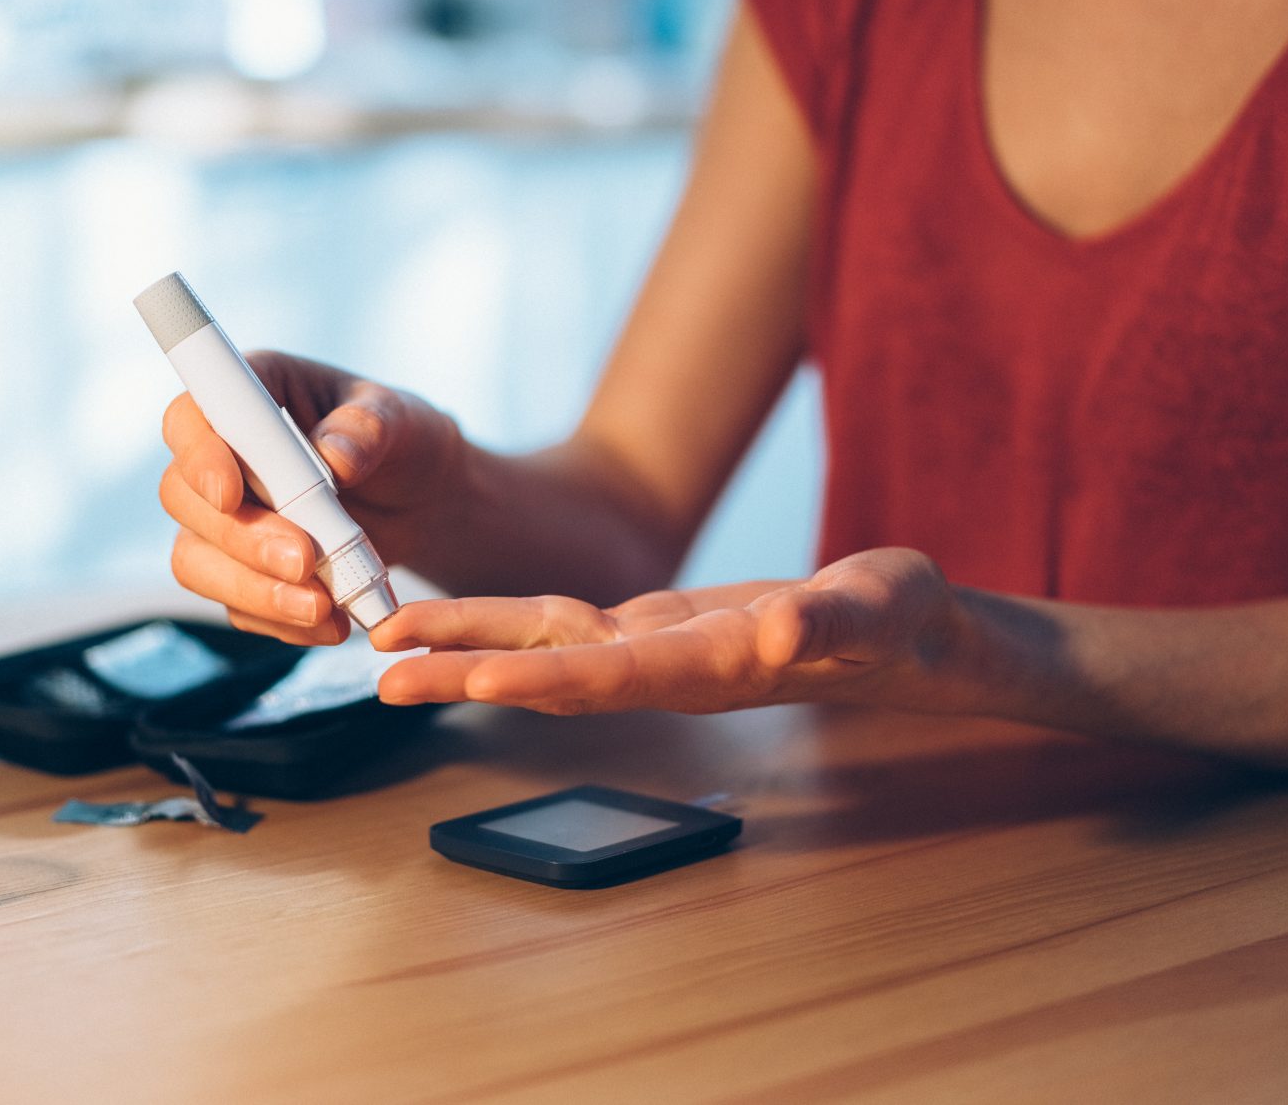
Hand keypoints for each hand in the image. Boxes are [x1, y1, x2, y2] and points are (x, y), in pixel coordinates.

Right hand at [159, 353, 464, 645]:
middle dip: (240, 537)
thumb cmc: (404, 440)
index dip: (199, 456)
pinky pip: (236, 605)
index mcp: (252, 395)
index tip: (231, 494)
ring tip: (322, 608)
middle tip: (304, 560)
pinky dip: (280, 619)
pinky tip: (331, 623)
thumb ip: (370, 428)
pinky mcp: (241, 570)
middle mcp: (223, 456)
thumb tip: (333, 456)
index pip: (191, 418)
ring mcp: (224, 518)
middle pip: (184, 498)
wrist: (425, 501)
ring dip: (254, 590)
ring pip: (195, 560)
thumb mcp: (403, 421)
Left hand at [369, 548, 973, 715]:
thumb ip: (832, 620)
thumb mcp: (880, 607)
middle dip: (467, 670)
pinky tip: (458, 625)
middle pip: (550, 671)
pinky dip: (505, 621)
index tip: (470, 679)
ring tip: (388, 643)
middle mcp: (666, 667)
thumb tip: (779, 629)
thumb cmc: (898, 620)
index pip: (610, 678)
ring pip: (543, 646)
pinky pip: (563, 625)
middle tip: (383, 676)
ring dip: (468, 646)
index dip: (538, 678)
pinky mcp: (653, 628)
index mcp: (711, 666)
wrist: (903, 634)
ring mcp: (653, 650)